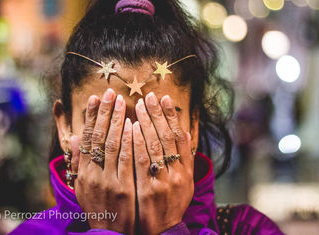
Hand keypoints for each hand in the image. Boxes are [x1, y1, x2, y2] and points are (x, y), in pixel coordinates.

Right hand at [71, 88, 134, 233]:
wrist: (112, 234)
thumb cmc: (99, 207)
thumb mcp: (82, 187)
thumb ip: (78, 162)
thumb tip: (74, 138)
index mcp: (83, 173)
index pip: (86, 139)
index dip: (90, 117)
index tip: (94, 98)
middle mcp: (93, 175)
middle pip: (99, 137)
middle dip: (105, 113)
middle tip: (110, 92)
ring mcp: (109, 182)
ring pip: (113, 146)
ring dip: (117, 121)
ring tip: (121, 101)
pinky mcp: (125, 189)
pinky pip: (128, 160)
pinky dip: (130, 141)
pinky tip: (133, 125)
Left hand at [133, 92, 193, 234]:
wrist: (162, 231)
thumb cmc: (171, 204)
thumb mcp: (185, 183)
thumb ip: (185, 158)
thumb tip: (185, 133)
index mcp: (186, 170)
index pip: (179, 137)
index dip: (172, 116)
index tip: (165, 98)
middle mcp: (178, 174)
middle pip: (167, 137)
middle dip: (157, 114)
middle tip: (149, 95)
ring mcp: (163, 181)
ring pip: (155, 146)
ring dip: (147, 122)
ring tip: (138, 104)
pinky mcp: (148, 189)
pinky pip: (141, 161)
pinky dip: (137, 142)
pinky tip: (132, 127)